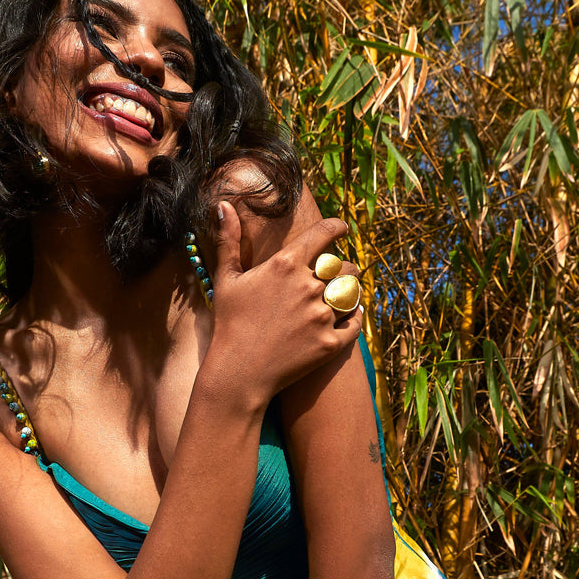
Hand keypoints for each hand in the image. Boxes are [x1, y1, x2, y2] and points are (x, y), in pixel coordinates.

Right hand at [206, 202, 363, 407]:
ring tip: (342, 295)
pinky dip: (355, 317)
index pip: (324, 234)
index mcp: (285, 265)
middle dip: (343, 268)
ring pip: (352, 293)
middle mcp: (309, 287)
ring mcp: (322, 316)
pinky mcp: (331, 343)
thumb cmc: (230, 324)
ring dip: (349, 292)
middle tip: (337, 273)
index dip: (337, 227)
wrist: (239, 373)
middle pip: (344, 266)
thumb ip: (228, 240)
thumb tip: (223, 205)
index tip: (341, 228)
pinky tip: (348, 316)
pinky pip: (356, 322)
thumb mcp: (226, 279)